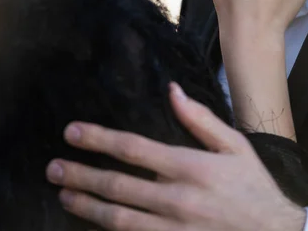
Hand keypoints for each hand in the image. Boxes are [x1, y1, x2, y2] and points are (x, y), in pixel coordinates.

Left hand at [46, 84, 305, 230]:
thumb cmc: (254, 185)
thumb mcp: (235, 144)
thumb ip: (200, 118)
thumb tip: (172, 90)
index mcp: (189, 167)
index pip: (133, 148)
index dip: (98, 139)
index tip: (72, 132)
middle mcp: (176, 199)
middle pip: (117, 186)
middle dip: (81, 174)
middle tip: (53, 167)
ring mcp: (173, 229)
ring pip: (119, 218)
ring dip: (87, 206)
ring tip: (64, 193)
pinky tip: (94, 223)